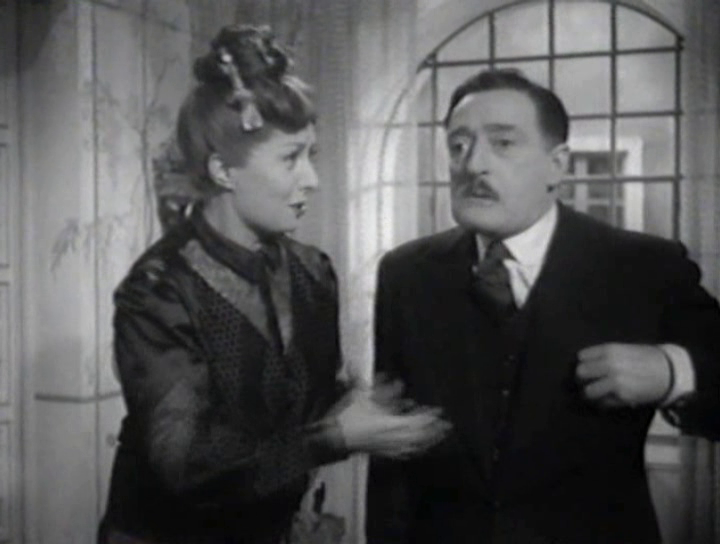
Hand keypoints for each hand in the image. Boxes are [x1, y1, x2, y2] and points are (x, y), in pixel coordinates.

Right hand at [333, 387, 451, 458]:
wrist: (333, 438)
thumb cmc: (348, 416)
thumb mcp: (364, 394)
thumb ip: (383, 388)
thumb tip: (399, 382)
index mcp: (393, 425)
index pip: (418, 422)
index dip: (430, 416)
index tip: (440, 411)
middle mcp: (396, 439)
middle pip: (421, 437)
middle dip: (435, 431)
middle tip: (447, 425)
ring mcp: (390, 449)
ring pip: (415, 447)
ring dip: (428, 441)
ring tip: (438, 437)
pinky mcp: (384, 453)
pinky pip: (405, 454)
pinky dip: (415, 450)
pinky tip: (417, 449)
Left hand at [576, 343, 671, 407]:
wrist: (669, 372)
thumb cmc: (645, 358)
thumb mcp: (622, 350)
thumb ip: (603, 356)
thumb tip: (583, 364)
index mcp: (609, 350)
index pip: (581, 357)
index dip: (583, 363)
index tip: (587, 368)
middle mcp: (609, 365)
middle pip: (580, 373)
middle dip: (582, 379)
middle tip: (587, 382)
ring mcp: (615, 382)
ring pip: (587, 391)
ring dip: (589, 393)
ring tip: (595, 393)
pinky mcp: (622, 397)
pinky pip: (602, 403)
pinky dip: (602, 403)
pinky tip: (608, 399)